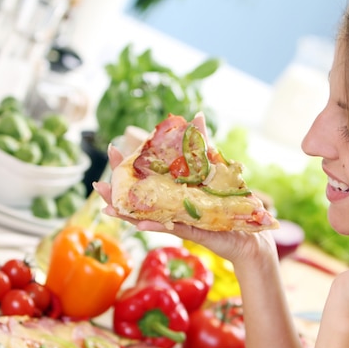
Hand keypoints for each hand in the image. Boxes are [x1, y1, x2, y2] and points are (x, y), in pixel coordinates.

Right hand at [92, 145, 278, 268]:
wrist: (248, 231)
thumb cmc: (229, 202)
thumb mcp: (215, 168)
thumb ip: (202, 145)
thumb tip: (197, 116)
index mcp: (172, 190)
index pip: (143, 177)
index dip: (126, 166)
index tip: (112, 149)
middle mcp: (171, 207)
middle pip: (138, 199)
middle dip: (117, 191)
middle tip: (100, 184)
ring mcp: (179, 220)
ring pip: (147, 218)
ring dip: (126, 213)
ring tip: (107, 206)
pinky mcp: (193, 231)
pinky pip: (171, 228)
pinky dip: (155, 226)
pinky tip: (140, 222)